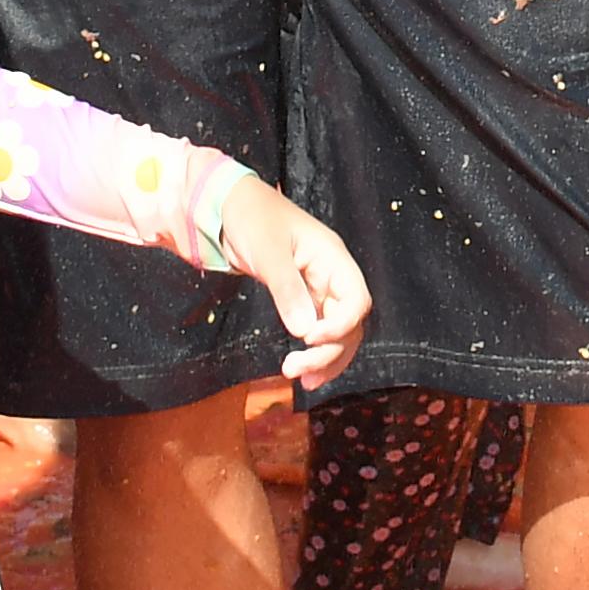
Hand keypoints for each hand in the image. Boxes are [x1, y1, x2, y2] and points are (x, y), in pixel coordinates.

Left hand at [216, 177, 372, 387]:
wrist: (231, 209)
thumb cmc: (253, 219)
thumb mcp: (268, 252)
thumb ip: (287, 289)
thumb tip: (303, 331)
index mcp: (332, 258)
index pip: (356, 300)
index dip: (340, 326)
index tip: (308, 339)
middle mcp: (333, 276)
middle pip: (350, 323)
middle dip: (329, 351)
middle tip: (296, 370)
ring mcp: (320, 289)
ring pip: (338, 333)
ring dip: (325, 358)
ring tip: (301, 380)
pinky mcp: (304, 299)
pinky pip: (319, 331)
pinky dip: (314, 352)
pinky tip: (302, 371)